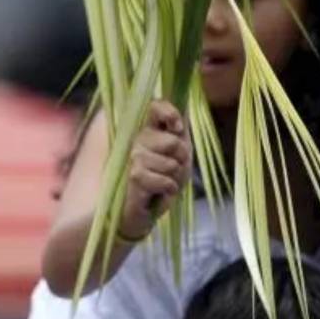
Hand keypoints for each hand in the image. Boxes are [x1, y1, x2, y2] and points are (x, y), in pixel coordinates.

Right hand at [120, 100, 192, 239]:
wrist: (137, 212)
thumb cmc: (159, 182)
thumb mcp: (177, 157)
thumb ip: (179, 135)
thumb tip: (186, 112)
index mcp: (148, 130)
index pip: (155, 106)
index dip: (170, 113)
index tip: (177, 128)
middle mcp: (138, 140)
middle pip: (174, 142)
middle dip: (182, 161)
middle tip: (171, 171)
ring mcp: (134, 157)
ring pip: (171, 164)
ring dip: (174, 179)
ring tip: (163, 184)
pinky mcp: (134, 176)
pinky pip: (166, 181)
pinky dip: (168, 190)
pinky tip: (158, 193)